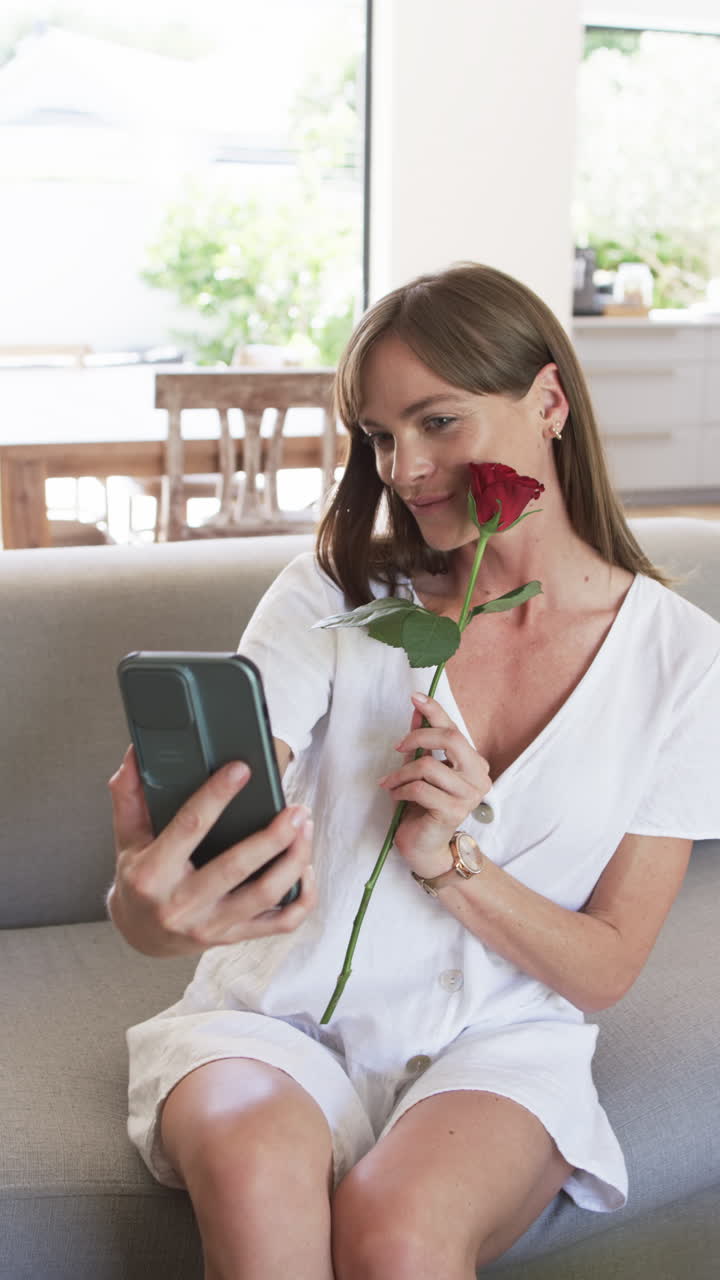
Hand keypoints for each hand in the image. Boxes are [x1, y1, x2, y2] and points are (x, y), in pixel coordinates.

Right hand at [107, 746, 315, 956]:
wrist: (141, 936)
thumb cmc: (138, 880)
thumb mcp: (127, 838)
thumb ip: (129, 795)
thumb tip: (134, 756)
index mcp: (152, 874)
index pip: (189, 827)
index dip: (216, 795)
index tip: (241, 770)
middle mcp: (181, 904)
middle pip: (236, 868)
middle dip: (273, 836)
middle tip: (296, 810)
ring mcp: (210, 925)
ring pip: (265, 896)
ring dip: (294, 861)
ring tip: (305, 828)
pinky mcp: (232, 937)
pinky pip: (279, 923)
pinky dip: (301, 897)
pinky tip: (305, 868)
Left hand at [378, 693, 491, 878]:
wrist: (425, 847)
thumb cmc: (424, 806)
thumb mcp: (421, 768)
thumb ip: (422, 741)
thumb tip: (417, 711)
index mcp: (474, 763)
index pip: (455, 729)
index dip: (435, 711)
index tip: (415, 697)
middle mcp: (479, 777)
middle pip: (451, 739)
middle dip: (419, 737)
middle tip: (398, 747)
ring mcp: (469, 796)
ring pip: (427, 766)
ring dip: (401, 773)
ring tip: (391, 783)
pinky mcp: (453, 811)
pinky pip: (419, 788)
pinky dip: (400, 789)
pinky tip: (395, 796)